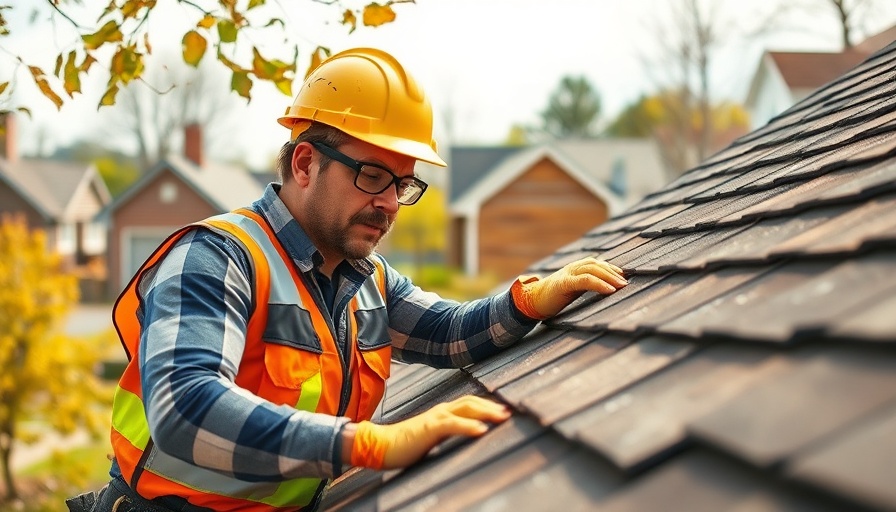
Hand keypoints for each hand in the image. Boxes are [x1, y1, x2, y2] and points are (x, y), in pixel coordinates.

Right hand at [346, 395, 509, 469]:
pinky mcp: (429, 428)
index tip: (504, 411)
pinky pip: (452, 424)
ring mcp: (435, 417)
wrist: (380, 445)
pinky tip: (481, 430)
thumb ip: (447, 434)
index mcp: (442, 413)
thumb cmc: (404, 445)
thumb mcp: (431, 438)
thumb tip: (466, 437)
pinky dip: (468, 426)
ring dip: (486, 412)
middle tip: (509, 412)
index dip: (487, 405)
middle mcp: (441, 410)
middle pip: (471, 401)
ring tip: (502, 417)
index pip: (469, 403)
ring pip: (465, 408)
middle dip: (491, 406)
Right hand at [511, 257, 626, 319]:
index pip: (595, 263)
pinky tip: (609, 290)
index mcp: (574, 269)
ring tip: (621, 286)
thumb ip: (585, 286)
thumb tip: (605, 290)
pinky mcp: (563, 283)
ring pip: (592, 270)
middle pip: (596, 265)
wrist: (531, 303)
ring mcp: (567, 274)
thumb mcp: (572, 290)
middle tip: (626, 283)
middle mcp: (572, 268)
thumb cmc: (552, 299)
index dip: (610, 268)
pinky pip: (585, 280)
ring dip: (609, 277)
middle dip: (613, 273)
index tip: (623, 276)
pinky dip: (599, 284)